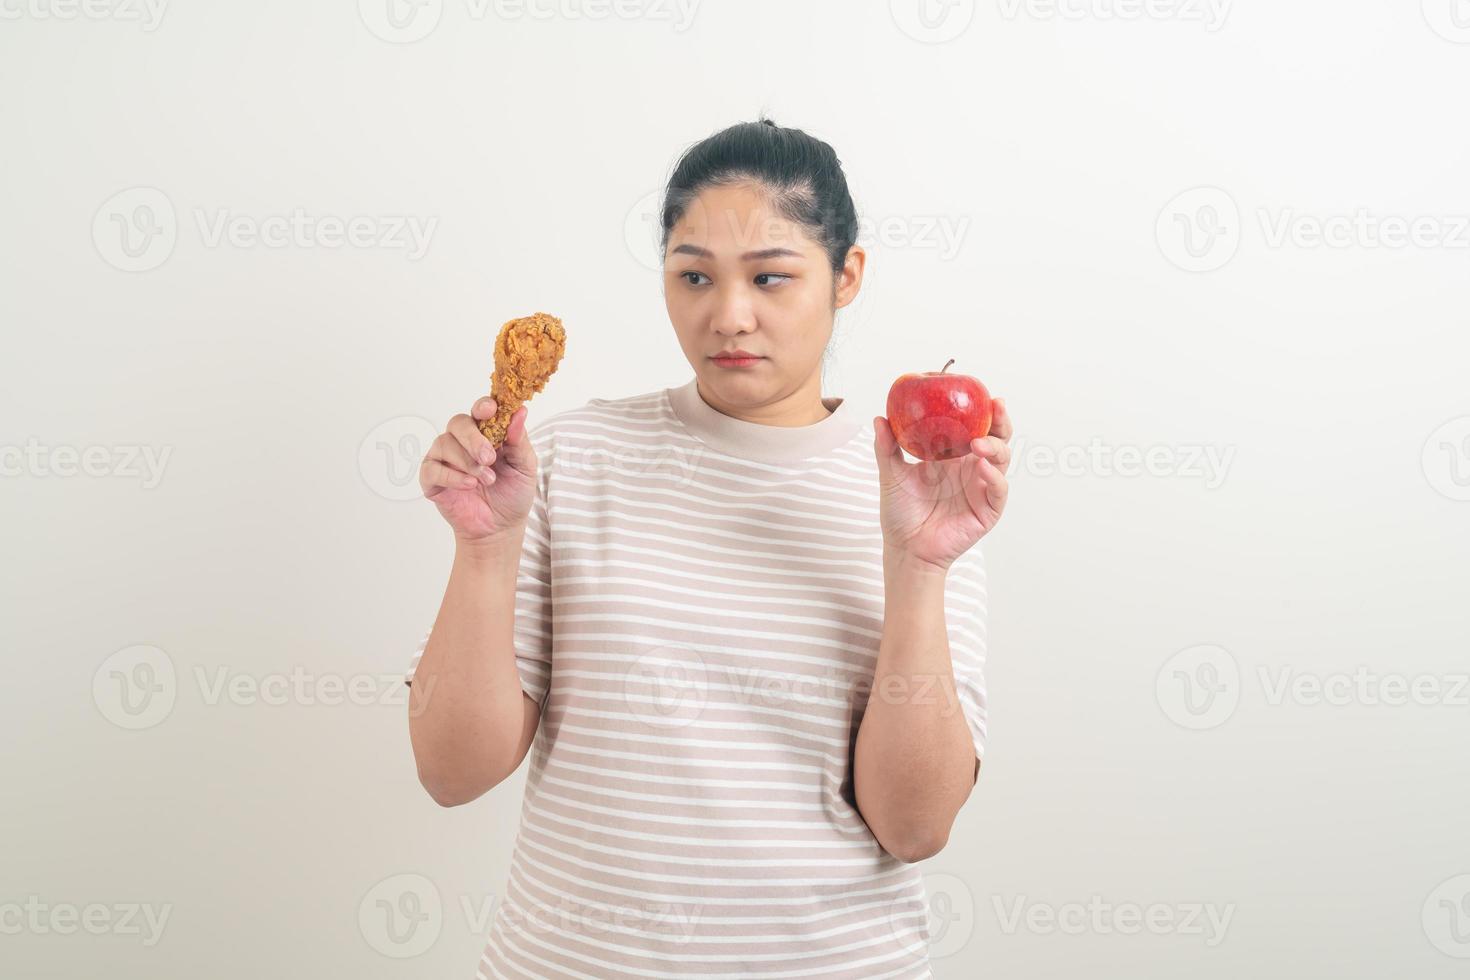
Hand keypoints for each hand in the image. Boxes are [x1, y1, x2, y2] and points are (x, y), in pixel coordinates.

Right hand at [419, 396, 537, 546]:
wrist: (501, 528)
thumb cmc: (512, 494)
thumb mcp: (524, 467)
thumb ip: (519, 440)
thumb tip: (520, 412)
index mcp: (486, 433)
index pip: (480, 410)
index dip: (483, 406)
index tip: (490, 410)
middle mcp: (462, 441)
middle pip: (458, 423)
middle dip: (473, 438)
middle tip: (489, 458)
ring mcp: (444, 458)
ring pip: (444, 443)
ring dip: (468, 462)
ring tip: (487, 480)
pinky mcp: (431, 479)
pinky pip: (432, 468)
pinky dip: (452, 476)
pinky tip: (469, 485)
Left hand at [872, 397, 1011, 571]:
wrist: (904, 547)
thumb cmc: (900, 512)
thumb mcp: (891, 475)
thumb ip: (887, 447)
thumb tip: (879, 418)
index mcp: (955, 457)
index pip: (976, 427)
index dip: (984, 411)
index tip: (982, 395)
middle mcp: (972, 469)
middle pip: (997, 439)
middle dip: (1001, 422)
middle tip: (995, 407)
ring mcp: (982, 488)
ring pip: (1001, 461)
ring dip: (994, 448)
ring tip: (978, 444)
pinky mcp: (988, 510)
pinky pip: (998, 490)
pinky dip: (994, 477)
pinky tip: (982, 468)